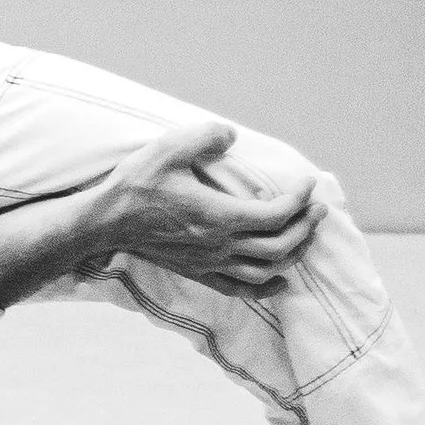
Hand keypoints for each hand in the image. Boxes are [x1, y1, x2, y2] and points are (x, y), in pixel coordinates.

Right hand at [83, 118, 326, 292]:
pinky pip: (241, 289)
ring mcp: (211, 263)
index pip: (276, 215)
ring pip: (267, 269)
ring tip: (306, 234)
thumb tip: (232, 135)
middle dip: (307, 226)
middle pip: (280, 245)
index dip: (299, 200)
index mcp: (218, 216)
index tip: (307, 183)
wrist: (106, 222)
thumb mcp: (169, 149)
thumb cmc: (137, 185)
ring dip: (294, 253)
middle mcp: (220, 245)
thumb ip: (206, 137)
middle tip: (318, 207)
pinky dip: (267, 287)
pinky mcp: (199, 272)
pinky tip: (281, 280)